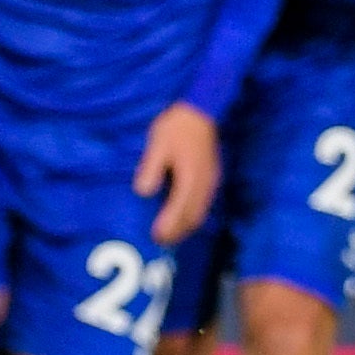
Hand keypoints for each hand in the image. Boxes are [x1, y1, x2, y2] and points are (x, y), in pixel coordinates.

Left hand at [135, 104, 220, 244]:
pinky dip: (193, 216)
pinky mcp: (212, 178)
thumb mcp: (158, 144)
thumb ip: (151, 168)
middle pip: (193, 216)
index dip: (169, 225)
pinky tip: (183, 217)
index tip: (156, 236)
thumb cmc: (176, 127)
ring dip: (186, 226)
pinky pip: (204, 204)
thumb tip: (143, 192)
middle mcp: (203, 183)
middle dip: (178, 231)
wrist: (201, 111)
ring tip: (171, 235)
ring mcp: (210, 181)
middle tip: (161, 242)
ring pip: (200, 212)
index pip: (180, 208)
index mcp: (190, 177)